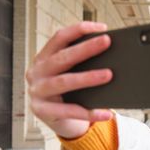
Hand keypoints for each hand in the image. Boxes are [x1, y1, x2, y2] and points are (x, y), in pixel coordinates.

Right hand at [25, 22, 113, 138]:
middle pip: (63, 57)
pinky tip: (106, 112)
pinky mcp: (41, 111)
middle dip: (86, 48)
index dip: (79, 30)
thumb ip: (83, 63)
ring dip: (87, 78)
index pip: (60, 37)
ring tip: (108, 74)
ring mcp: (37, 92)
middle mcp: (37, 72)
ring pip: (64, 82)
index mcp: (44, 58)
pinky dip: (89, 112)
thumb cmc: (69, 92)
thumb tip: (112, 54)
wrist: (58, 121)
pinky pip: (68, 111)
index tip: (102, 28)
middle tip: (107, 42)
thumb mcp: (72, 74)